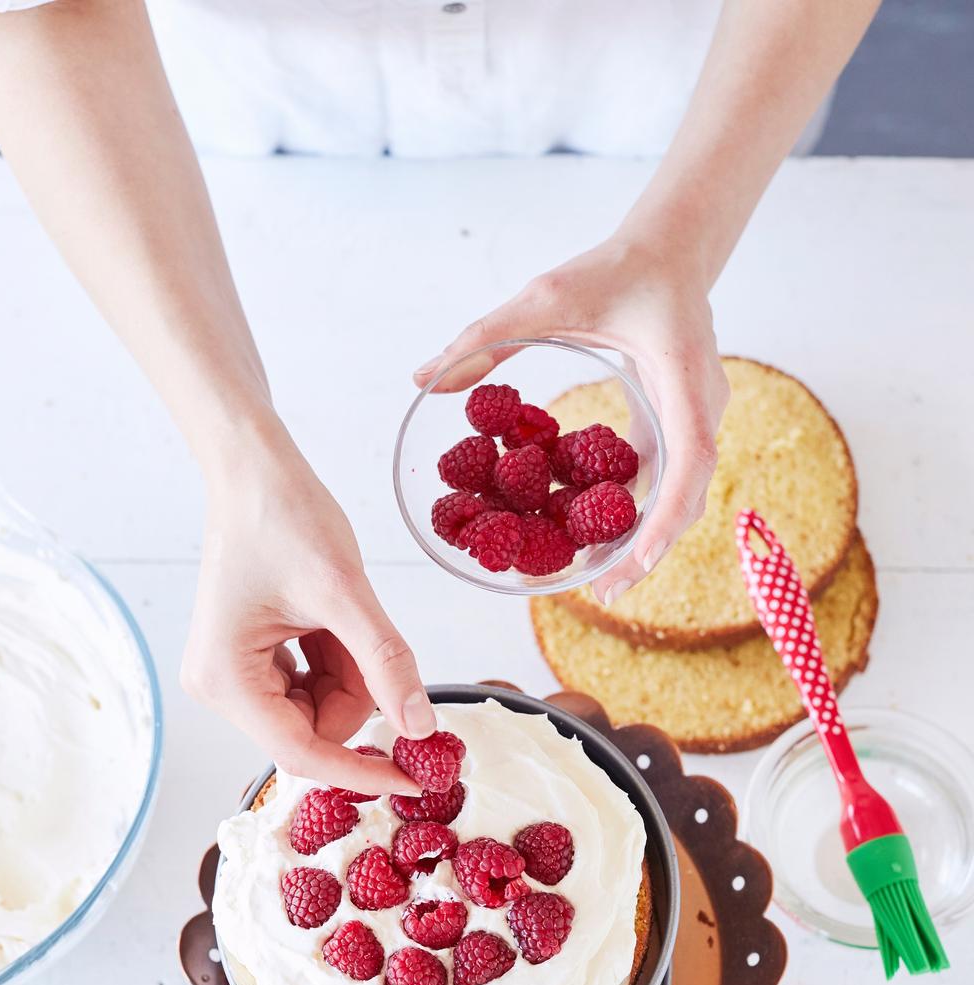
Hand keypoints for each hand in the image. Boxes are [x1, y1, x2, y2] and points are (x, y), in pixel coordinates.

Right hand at [182, 423, 433, 794]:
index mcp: (225, 681)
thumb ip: (385, 662)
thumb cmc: (284, 516)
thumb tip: (420, 728)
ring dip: (349, 671)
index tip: (415, 779)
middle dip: (356, 692)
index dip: (362, 772)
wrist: (253, 470)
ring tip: (340, 611)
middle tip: (364, 632)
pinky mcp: (250, 662)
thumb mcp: (345, 592)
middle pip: (315, 731)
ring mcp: (233, 676)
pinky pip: (312, 686)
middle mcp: (219, 688)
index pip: (302, 755)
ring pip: (320, 710)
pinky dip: (337, 659)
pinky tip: (327, 617)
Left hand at [414, 237, 728, 604]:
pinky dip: (635, 514)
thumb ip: (487, 336)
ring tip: (598, 583)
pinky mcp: (679, 427)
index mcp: (683, 379)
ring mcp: (695, 421)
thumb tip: (424, 378)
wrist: (667, 249)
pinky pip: (663, 481)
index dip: (662, 520)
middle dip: (647, 551)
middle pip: (685, 499)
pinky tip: (596, 538)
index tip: (632, 562)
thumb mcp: (546, 296)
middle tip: (601, 594)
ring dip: (642, 542)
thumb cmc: (613, 268)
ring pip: (678, 499)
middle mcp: (701, 408)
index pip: (688, 464)